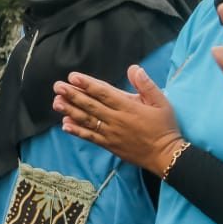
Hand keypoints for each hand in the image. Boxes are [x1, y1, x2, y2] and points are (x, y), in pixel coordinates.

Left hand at [53, 66, 183, 173]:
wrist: (165, 155)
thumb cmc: (165, 127)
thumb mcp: (161, 102)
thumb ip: (146, 85)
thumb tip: (134, 68)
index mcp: (129, 107)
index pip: (104, 93)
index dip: (87, 84)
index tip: (73, 77)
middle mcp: (117, 120)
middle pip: (91, 105)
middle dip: (72, 94)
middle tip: (57, 86)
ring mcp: (111, 133)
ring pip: (87, 120)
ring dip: (70, 111)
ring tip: (56, 102)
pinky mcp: (109, 145)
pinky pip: (90, 137)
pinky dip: (77, 131)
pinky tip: (65, 125)